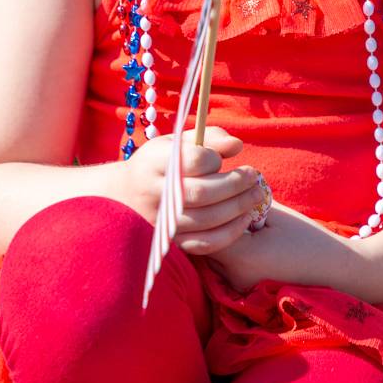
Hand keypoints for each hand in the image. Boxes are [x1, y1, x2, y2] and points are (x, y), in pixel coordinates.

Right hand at [121, 125, 264, 253]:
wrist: (127, 195)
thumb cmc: (163, 162)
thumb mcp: (180, 141)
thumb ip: (210, 138)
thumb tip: (237, 146)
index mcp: (154, 162)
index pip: (192, 160)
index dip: (215, 158)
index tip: (223, 157)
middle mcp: (154, 193)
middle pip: (201, 192)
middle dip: (235, 185)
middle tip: (255, 177)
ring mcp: (162, 222)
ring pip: (205, 220)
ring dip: (238, 208)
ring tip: (256, 195)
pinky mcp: (171, 242)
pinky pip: (204, 244)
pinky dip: (229, 233)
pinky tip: (245, 219)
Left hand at [207, 202, 361, 294]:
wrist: (332, 271)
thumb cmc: (306, 238)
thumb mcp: (274, 213)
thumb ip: (242, 204)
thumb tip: (218, 191)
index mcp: (242, 256)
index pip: (204, 228)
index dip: (205, 207)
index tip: (211, 191)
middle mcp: (234, 277)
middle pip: (201, 244)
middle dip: (204, 221)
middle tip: (213, 199)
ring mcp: (237, 287)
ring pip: (209, 255)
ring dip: (212, 235)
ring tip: (224, 214)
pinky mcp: (242, 290)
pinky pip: (221, 265)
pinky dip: (223, 247)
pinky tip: (236, 233)